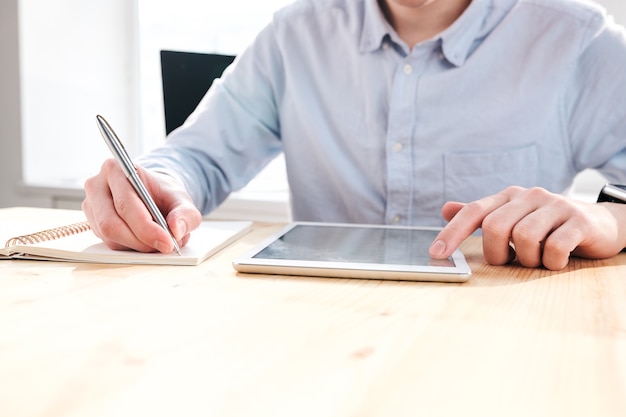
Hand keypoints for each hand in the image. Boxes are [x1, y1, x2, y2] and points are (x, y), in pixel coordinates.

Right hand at [82, 159, 201, 252]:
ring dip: (137, 245)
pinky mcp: (93, 222)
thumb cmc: (163, 194)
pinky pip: (109, 243)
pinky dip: (131, 247)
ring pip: (110, 237)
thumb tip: (177, 230)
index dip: (145, 227)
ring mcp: (91, 206)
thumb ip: (185, 214)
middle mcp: (97, 186)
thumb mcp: (181, 200)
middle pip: (112, 224)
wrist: (153, 195)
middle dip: (141, 241)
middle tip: (165, 247)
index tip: (166, 241)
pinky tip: (146, 240)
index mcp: (116, 170)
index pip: (126, 204)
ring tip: (159, 241)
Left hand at [428, 186, 625, 269]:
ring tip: (536, 259)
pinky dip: (551, 262)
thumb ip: (481, 215)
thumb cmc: (547, 225)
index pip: (473, 212)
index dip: (452, 233)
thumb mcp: (512, 217)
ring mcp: (555, 206)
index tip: (436, 253)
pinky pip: (555, 248)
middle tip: (509, 261)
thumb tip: (445, 208)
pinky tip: (555, 260)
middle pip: (495, 227)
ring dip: (527, 259)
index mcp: (508, 196)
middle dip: (496, 253)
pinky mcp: (578, 221)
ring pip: (524, 238)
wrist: (598, 223)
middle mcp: (529, 196)